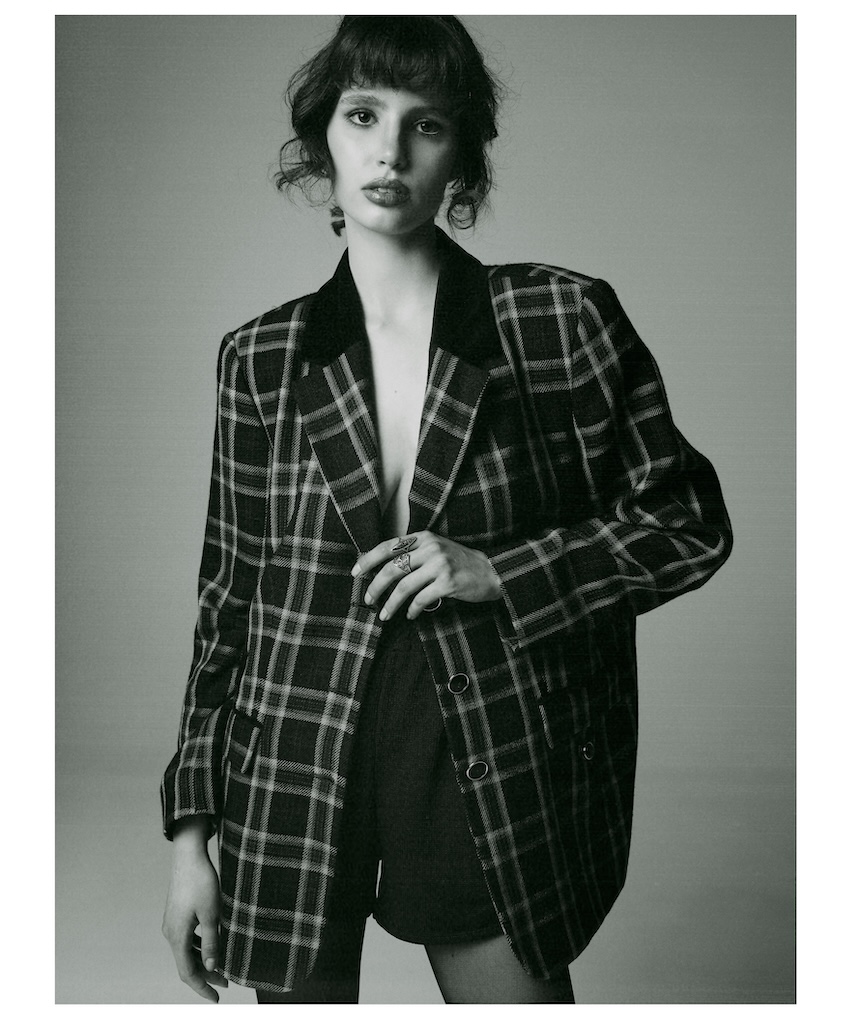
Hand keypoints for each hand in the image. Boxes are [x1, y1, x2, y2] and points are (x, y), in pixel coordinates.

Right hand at [162, 834, 227, 1002]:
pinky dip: (199, 947)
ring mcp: (172, 923)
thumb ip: (211, 942)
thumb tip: (211, 967)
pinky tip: (212, 946)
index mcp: (177, 936)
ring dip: (203, 961)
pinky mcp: (176, 914)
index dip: (202, 987)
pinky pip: (186, 939)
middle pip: (186, 963)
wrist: (188, 856)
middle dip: (206, 975)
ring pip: (186, 951)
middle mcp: (170, 933)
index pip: (188, 972)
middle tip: (226, 983)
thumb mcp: (211, 914)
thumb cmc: (201, 882)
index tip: (216, 998)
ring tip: (223, 967)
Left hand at [352, 531, 501, 620]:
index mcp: (424, 537)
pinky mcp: (448, 583)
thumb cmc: (460, 563)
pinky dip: (413, 610)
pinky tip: (411, 615)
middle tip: (368, 600)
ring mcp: (440, 565)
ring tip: (385, 615)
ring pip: (404, 587)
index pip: (388, 546)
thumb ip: (414, 553)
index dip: (368, 559)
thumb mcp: (436, 549)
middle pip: (392, 568)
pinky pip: (422, 599)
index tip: (356, 572)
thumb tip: (383, 570)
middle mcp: (430, 548)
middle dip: (375, 587)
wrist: (492, 572)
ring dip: (391, 604)